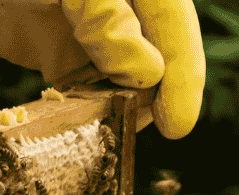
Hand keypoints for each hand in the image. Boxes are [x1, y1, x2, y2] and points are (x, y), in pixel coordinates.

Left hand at [0, 0, 204, 138]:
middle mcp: (116, 4)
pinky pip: (81, 89)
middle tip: (134, 133)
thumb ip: (103, 16)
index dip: (183, 74)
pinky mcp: (55, 53)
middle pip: (154, 53)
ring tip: (104, 137)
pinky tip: (74, 129)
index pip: (172, 21)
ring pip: (120, 77)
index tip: (178, 125)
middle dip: (150, 95)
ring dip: (116, 108)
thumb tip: (149, 69)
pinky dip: (81, 111)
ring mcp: (86, 30)